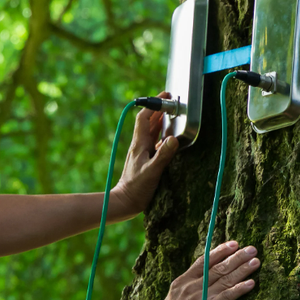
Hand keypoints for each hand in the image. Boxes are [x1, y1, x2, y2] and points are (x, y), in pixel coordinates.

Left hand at [111, 91, 179, 218]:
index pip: (144, 118)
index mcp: (139, 144)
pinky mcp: (145, 160)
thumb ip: (163, 155)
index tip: (165, 97)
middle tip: (171, 102)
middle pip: (149, 122)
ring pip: (151, 131)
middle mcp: (139, 145)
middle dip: (159, 110)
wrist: (125, 202)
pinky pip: (154, 143)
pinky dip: (162, 136)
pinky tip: (169, 139)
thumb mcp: (152, 171)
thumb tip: (173, 138)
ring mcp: (141, 152)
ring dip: (160, 121)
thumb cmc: (136, 188)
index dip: (153, 105)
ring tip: (172, 115)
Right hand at [146, 241, 259, 299]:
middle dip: (237, 257)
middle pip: (218, 267)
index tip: (234, 244)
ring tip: (256, 261)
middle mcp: (192, 285)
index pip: (204, 261)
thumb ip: (186, 287)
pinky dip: (240, 289)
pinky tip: (251, 283)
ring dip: (243, 269)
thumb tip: (198, 280)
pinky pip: (227, 296)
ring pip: (225, 279)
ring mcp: (201, 297)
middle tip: (252, 248)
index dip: (220, 251)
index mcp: (183, 281)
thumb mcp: (173, 297)